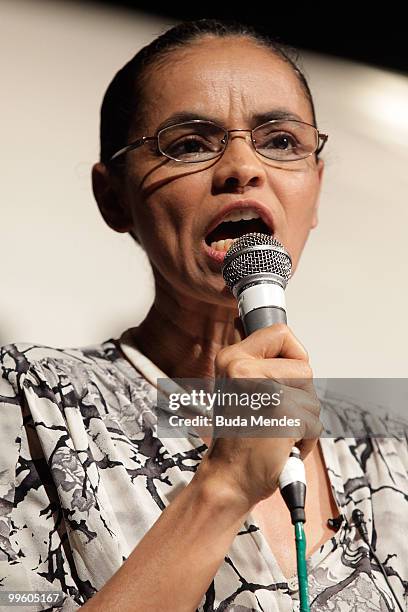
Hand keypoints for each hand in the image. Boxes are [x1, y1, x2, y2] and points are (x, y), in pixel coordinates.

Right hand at [196, 323, 321, 510]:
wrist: (228, 478)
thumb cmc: (238, 439)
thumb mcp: (238, 389)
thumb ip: (261, 366)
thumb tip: (290, 347)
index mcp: (232, 358)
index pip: (281, 332)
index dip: (293, 354)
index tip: (288, 374)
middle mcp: (243, 368)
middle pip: (304, 367)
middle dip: (299, 396)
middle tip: (275, 415)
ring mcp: (264, 388)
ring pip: (311, 397)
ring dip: (302, 421)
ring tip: (276, 432)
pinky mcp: (283, 411)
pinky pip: (314, 422)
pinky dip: (305, 440)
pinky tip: (281, 446)